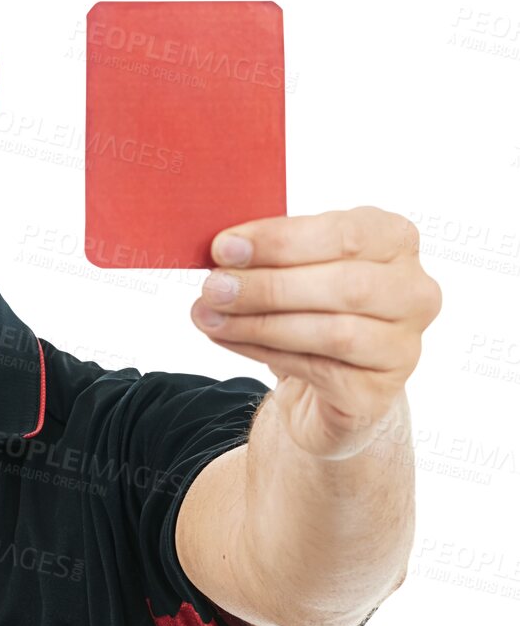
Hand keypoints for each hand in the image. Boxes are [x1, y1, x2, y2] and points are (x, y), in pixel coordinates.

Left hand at [189, 205, 442, 458]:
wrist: (326, 387)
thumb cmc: (311, 310)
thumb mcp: (295, 269)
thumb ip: (269, 256)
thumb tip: (223, 253)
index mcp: (396, 242)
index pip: (346, 234)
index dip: (281, 240)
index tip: (224, 248)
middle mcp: (414, 292)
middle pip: (345, 285)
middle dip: (269, 286)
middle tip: (213, 288)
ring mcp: (403, 346)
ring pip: (332, 331)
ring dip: (261, 323)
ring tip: (210, 317)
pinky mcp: (377, 392)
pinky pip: (317, 369)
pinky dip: (264, 353)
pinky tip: (228, 339)